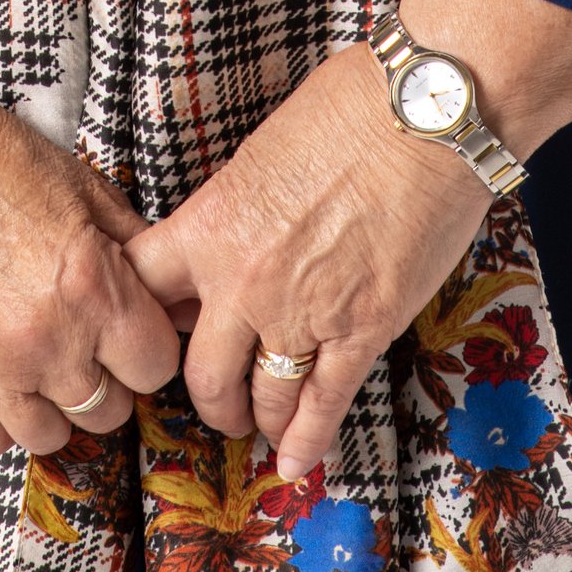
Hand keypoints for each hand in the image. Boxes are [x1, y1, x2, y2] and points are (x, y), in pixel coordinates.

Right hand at [0, 0, 180, 456]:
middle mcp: (46, 338)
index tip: (130, 333)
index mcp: (93, 288)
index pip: (155, 369)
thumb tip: (177, 297)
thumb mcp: (86, 190)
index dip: (147, 348)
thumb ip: (137, 251)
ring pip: (50, 436)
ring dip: (52, 406)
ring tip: (42, 365)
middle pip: (109, 411)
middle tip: (83, 343)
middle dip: (105, 379)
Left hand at [128, 0, 571, 474]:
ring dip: (258, 419)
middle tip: (216, 400)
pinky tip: (298, 464)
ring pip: (261, 398)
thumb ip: (237, 206)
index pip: (144, 288)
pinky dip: (309, 441)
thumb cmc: (352, 107)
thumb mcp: (262, 150)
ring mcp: (302, 315)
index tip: (153, 330)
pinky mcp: (363, 332)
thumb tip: (232, 232)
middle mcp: (243, 281)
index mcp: (210, 224)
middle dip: (206, 396)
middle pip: (198, 370)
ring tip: (262, 426)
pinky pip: (324, 404)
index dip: (144, 316)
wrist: (426, 114)